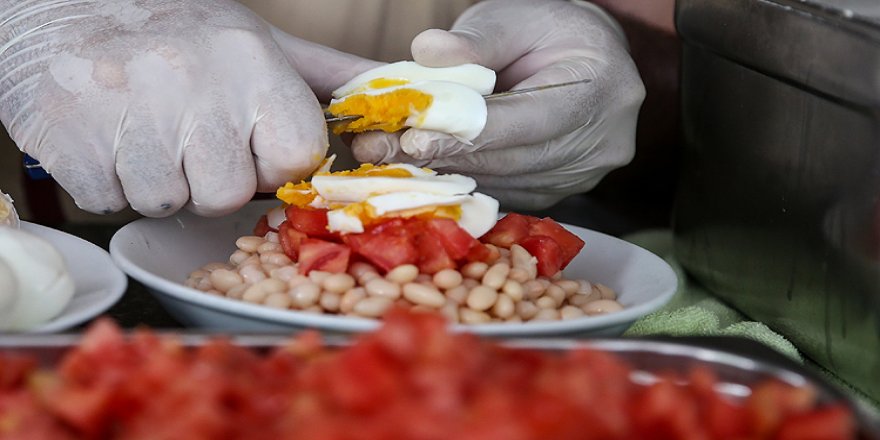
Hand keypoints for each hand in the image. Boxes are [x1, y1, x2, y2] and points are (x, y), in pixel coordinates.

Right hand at [0, 1, 376, 216]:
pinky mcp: (73, 143)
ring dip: (158, 181)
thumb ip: (324, 74)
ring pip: (167, 202)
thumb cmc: (176, 30)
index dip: (272, 163)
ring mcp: (130, 114)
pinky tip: (109, 139)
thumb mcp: (258, 40)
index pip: (295, 157)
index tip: (248, 146)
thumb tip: (392, 86)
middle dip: (210, 179)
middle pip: (227, 194)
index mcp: (251, 63)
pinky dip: (109, 183)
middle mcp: (195, 86)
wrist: (64, 4)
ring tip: (144, 133)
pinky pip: (111, 201)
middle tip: (186, 139)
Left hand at [351, 0, 644, 209]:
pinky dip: (464, 182)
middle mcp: (602, 143)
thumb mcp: (514, 18)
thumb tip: (425, 52)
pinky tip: (424, 170)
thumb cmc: (549, 31)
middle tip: (380, 151)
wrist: (589, 56)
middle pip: (510, 161)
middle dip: (442, 158)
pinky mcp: (562, 192)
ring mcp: (584, 175)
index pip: (523, 123)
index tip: (412, 138)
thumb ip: (475, 38)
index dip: (465, 134)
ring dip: (445, 175)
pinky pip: (506, 194)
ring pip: (504, 185)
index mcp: (600, 90)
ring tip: (391, 159)